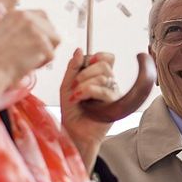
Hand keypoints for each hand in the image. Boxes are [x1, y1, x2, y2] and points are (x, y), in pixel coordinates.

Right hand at [0, 9, 59, 85]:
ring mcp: (34, 28)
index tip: (38, 43)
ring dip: (45, 53)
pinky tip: (27, 65)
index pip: (42, 15)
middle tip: (31, 55)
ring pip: (55, 41)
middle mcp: (25, 16)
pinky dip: (42, 64)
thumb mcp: (4, 33)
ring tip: (28, 60)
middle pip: (52, 28)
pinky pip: (52, 55)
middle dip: (47, 43)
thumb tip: (41, 34)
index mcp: (15, 13)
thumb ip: (20, 29)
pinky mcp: (40, 42)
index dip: (44, 30)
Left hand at [60, 48, 118, 168]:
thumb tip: (79, 50)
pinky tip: (80, 99)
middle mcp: (108, 84)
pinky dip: (88, 92)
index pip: (108, 58)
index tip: (88, 60)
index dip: (99, 56)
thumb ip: (73, 68)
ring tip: (75, 95)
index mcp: (98, 77)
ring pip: (104, 77)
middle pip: (105, 66)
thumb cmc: (72, 111)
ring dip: (85, 84)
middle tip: (75, 84)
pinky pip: (105, 91)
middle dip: (86, 72)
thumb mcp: (67, 85)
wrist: (73, 131)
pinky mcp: (114, 104)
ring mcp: (113, 93)